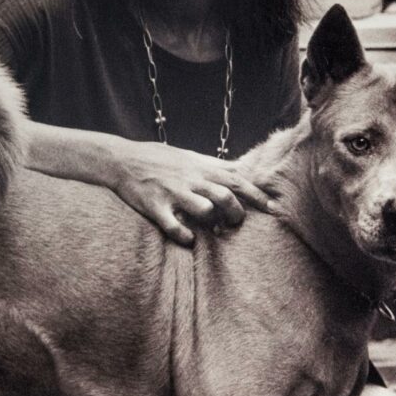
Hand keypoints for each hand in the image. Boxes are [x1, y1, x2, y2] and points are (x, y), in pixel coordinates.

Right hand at [108, 139, 276, 245]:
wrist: (121, 159)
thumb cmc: (159, 158)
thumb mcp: (189, 156)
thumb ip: (214, 164)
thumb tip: (241, 168)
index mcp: (200, 167)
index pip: (236, 179)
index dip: (257, 194)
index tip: (273, 208)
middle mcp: (190, 179)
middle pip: (225, 196)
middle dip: (236, 213)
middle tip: (235, 223)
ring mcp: (172, 193)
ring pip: (204, 209)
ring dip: (213, 223)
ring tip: (215, 232)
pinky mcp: (154, 206)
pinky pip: (174, 226)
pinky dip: (185, 236)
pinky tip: (189, 239)